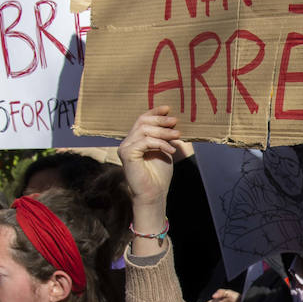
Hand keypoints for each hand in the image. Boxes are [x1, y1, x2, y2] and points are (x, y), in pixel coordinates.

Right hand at [118, 108, 180, 227]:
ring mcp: (125, 147)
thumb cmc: (159, 174)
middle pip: (142, 122)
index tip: (168, 108)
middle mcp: (127, 142)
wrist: (154, 193)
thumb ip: (165, 136)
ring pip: (144, 130)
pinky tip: (171, 150)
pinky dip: (160, 144)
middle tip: (175, 121)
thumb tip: (173, 121)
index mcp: (135, 140)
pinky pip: (145, 141)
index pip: (142, 120)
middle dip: (161, 120)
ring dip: (163, 132)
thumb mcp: (165, 150)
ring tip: (177, 136)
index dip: (154, 112)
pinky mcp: (127, 154)